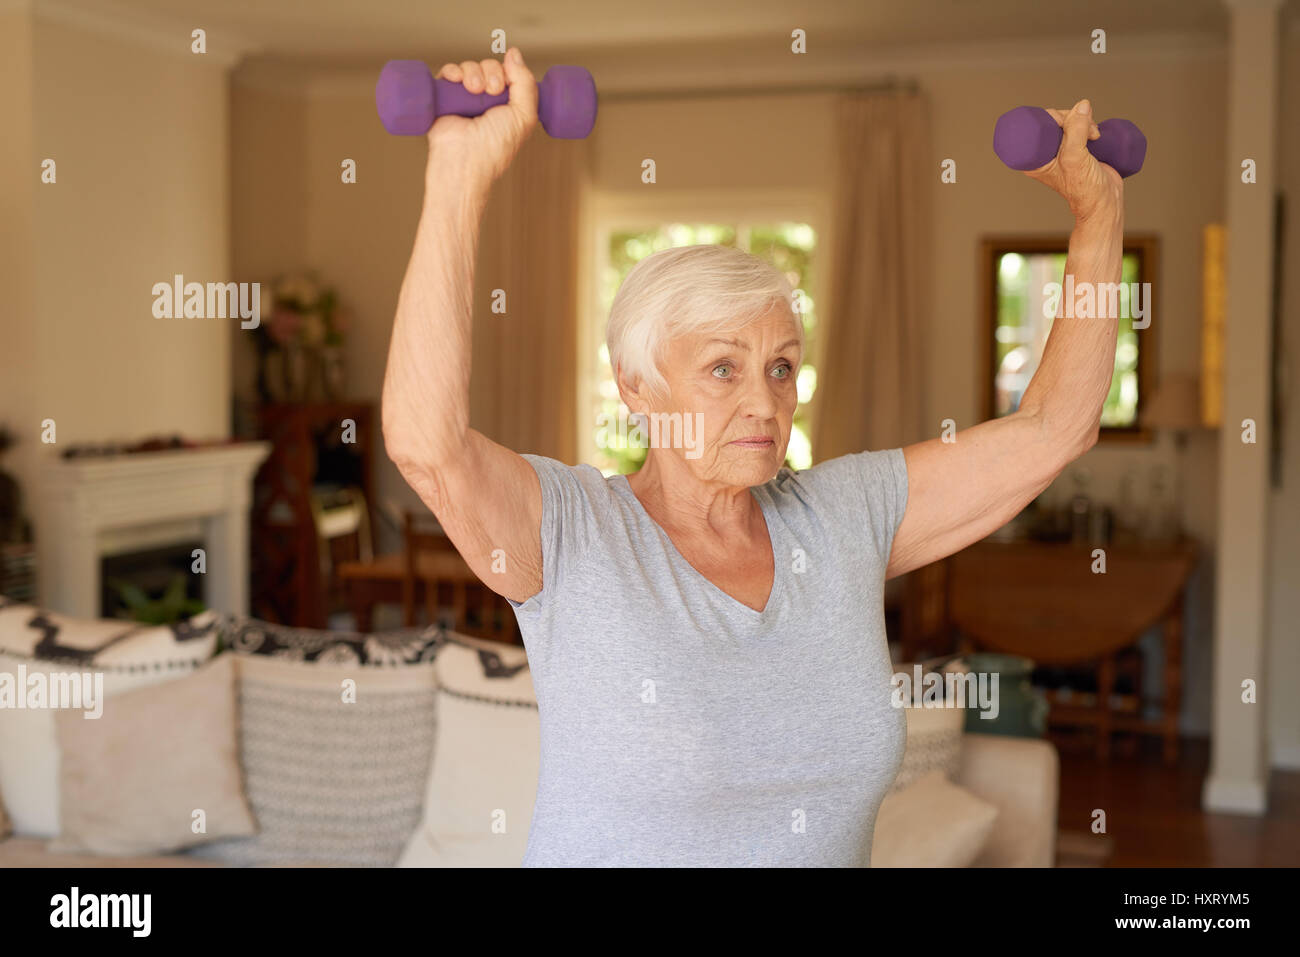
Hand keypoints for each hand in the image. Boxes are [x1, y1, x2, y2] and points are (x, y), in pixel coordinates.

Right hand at [427, 48, 537, 184]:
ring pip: (470, 66)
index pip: (509, 73)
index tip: (506, 84)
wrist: (465, 161)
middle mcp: (486, 101)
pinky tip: (458, 81)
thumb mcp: (524, 116)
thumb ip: (525, 84)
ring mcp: (464, 99)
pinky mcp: (444, 98)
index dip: (509, 71)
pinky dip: (453, 71)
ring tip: (474, 91)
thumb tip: (514, 53)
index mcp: (506, 105)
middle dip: (492, 72)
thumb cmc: (495, 147)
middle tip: (491, 92)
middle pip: (490, 66)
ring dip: (474, 72)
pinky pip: (448, 72)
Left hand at [1024, 99, 1122, 222]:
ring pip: (1069, 122)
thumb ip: (1077, 131)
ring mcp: (1062, 151)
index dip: (1053, 116)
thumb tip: (1082, 105)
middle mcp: (1045, 154)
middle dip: (1073, 118)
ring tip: (1095, 136)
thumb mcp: (1075, 157)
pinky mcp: (1077, 149)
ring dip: (1084, 121)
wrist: (1105, 200)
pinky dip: (1089, 125)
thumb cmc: (1084, 187)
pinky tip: (1096, 133)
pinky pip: (1080, 127)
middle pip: (1054, 120)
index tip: (1068, 121)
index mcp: (1034, 159)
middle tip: (1088, 131)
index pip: (1036, 125)